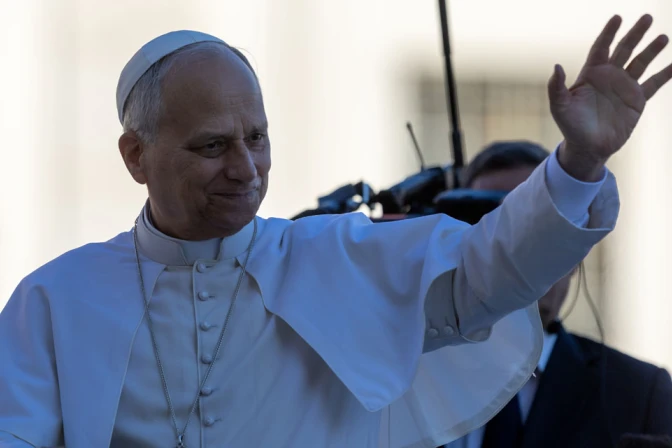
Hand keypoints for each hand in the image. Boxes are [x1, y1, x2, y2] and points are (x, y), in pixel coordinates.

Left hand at [549, 14, 671, 180]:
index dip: (608, 33)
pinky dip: (664, 75)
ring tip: (663, 37)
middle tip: (647, 17)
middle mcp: (610, 76)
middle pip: (624, 49)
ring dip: (652, 50)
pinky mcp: (637, 100)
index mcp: (591, 74)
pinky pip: (653, 84)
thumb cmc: (571, 126)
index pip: (601, 48)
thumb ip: (556, 87)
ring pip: (641, 63)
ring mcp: (625, 87)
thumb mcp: (559, 107)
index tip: (617, 18)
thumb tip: (556, 66)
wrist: (588, 147)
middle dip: (635, 34)